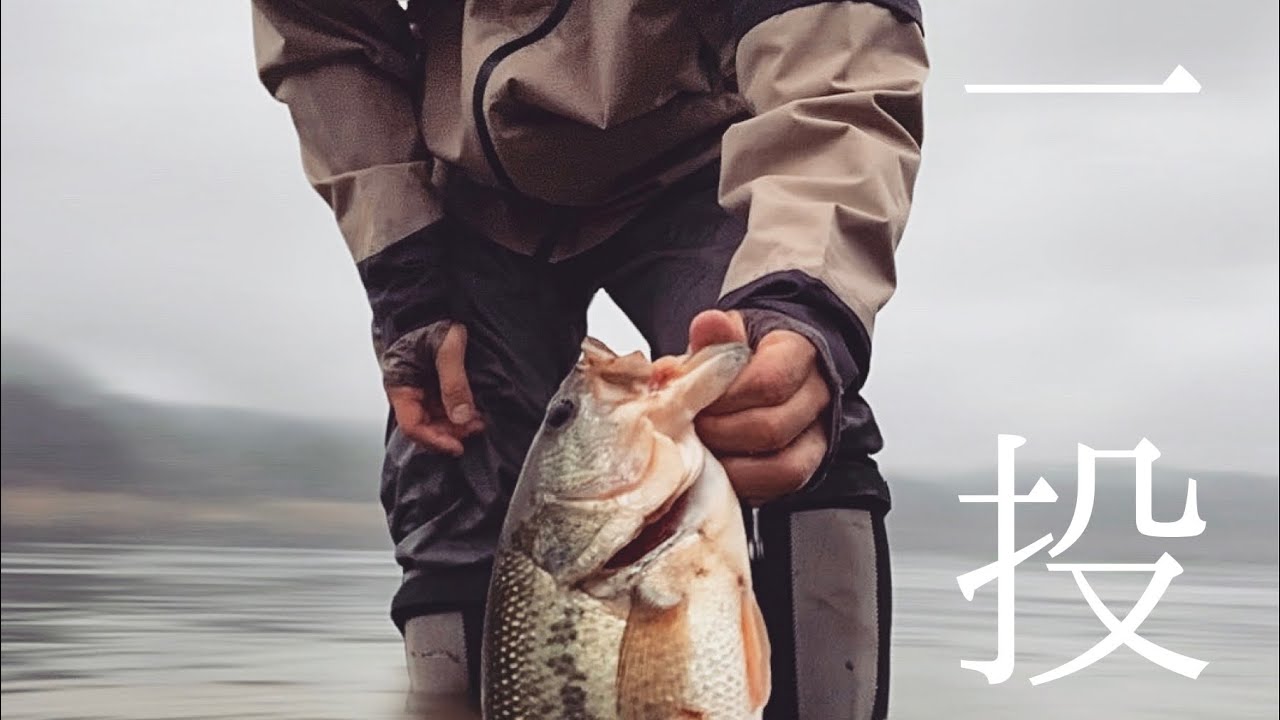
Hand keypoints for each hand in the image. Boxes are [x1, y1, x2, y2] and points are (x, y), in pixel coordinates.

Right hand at [385, 323, 485, 456]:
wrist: (429, 301)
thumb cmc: (430, 318)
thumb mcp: (447, 350)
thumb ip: (454, 383)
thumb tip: (462, 416)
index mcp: (400, 384)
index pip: (413, 425)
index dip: (435, 440)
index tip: (457, 446)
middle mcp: (408, 390)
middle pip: (425, 426)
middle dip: (450, 432)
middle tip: (475, 428)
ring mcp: (420, 387)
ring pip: (436, 418)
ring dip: (456, 424)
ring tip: (478, 420)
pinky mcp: (432, 383)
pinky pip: (443, 406)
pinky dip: (457, 412)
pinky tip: (473, 411)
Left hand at [688, 310, 830, 504]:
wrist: (763, 367)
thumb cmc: (742, 355)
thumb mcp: (726, 335)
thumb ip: (715, 334)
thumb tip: (708, 325)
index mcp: (799, 352)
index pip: (770, 382)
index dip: (726, 399)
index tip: (698, 401)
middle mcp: (817, 394)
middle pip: (773, 428)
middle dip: (721, 433)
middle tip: (693, 428)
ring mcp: (817, 433)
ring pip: (784, 466)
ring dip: (733, 466)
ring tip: (705, 451)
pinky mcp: (807, 465)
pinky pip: (782, 487)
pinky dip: (746, 484)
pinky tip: (721, 470)